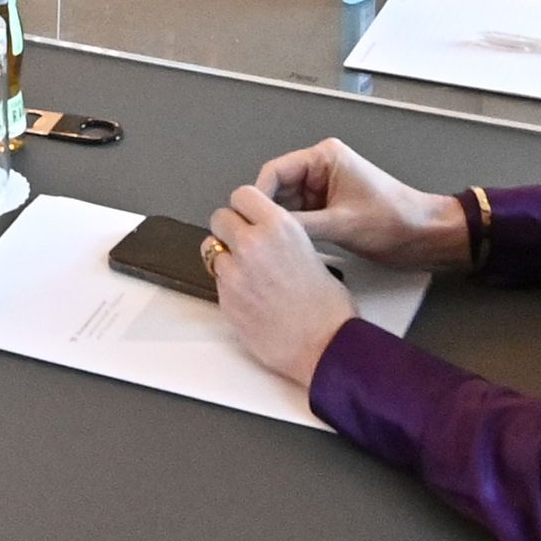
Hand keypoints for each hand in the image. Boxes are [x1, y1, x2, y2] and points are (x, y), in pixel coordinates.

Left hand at [206, 184, 357, 386]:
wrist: (324, 346)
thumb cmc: (328, 306)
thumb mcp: (309, 251)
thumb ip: (278, 237)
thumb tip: (261, 234)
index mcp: (278, 226)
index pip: (242, 195)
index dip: (245, 208)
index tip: (248, 217)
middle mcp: (251, 243)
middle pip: (219, 218)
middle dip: (230, 229)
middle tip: (245, 245)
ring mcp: (233, 272)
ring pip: (212, 250)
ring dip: (225, 258)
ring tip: (248, 274)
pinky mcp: (224, 298)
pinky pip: (217, 280)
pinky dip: (228, 285)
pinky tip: (250, 297)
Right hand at [244, 137, 469, 268]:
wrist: (428, 238)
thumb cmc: (393, 222)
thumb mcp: (342, 224)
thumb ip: (299, 225)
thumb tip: (261, 231)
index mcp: (323, 158)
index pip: (275, 172)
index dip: (258, 197)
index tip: (245, 222)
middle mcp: (320, 169)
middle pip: (277, 189)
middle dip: (267, 212)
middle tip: (252, 240)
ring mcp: (324, 190)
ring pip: (287, 206)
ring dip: (280, 224)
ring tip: (265, 247)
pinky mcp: (330, 209)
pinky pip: (301, 218)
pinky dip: (294, 232)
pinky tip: (284, 249)